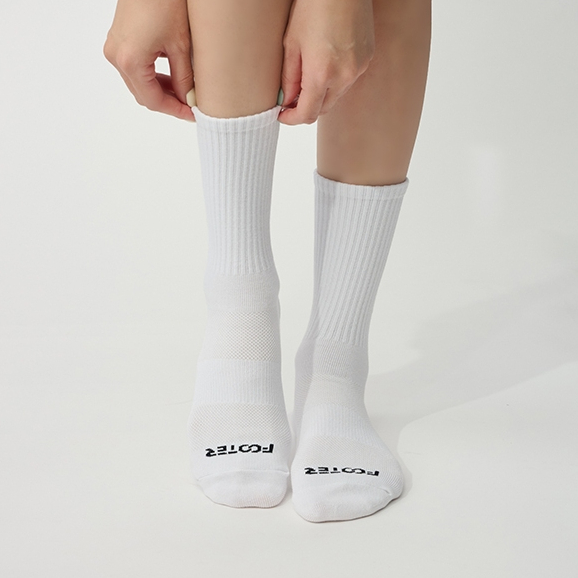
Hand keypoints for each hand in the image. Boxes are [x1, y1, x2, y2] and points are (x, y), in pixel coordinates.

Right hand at [103, 0, 194, 121]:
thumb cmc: (164, 0)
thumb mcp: (180, 45)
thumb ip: (184, 79)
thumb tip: (189, 100)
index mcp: (130, 61)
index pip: (153, 101)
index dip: (175, 111)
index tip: (192, 115)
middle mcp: (117, 57)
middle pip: (143, 95)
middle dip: (168, 102)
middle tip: (190, 106)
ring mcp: (114, 48)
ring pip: (139, 83)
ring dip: (160, 90)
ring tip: (184, 92)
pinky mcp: (118, 40)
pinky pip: (134, 69)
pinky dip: (152, 77)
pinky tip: (171, 76)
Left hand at [278, 0, 374, 125]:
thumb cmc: (314, 6)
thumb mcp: (292, 44)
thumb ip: (289, 79)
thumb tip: (286, 101)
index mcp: (322, 74)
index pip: (307, 114)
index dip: (292, 119)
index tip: (282, 115)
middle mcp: (343, 77)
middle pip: (323, 108)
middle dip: (306, 107)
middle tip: (291, 98)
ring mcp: (358, 69)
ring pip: (336, 96)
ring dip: (321, 93)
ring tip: (308, 75)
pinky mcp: (366, 60)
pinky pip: (348, 80)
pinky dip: (335, 80)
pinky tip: (327, 61)